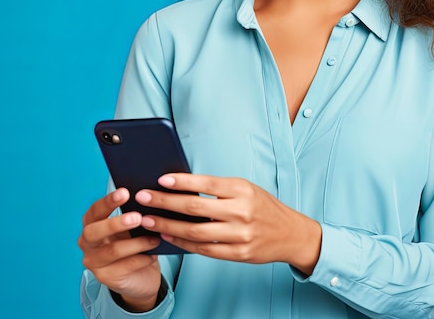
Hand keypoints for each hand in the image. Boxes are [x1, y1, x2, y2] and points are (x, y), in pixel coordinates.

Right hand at [78, 188, 163, 311]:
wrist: (142, 275)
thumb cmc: (136, 242)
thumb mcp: (134, 227)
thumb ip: (135, 213)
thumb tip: (148, 196)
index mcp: (92, 224)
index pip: (95, 211)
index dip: (108, 201)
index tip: (125, 192)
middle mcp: (87, 243)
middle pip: (94, 231)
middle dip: (115, 223)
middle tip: (137, 217)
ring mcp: (94, 262)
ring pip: (113, 250)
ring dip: (137, 243)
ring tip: (155, 238)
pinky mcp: (105, 278)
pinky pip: (125, 266)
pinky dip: (143, 258)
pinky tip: (154, 254)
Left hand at [136, 174, 321, 274]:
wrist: (290, 233)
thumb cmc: (262, 206)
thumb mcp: (245, 189)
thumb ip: (218, 189)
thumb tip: (181, 186)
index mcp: (242, 189)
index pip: (206, 183)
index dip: (182, 181)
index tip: (160, 179)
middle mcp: (241, 211)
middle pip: (195, 208)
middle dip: (165, 202)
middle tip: (142, 198)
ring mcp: (240, 235)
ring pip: (196, 232)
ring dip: (168, 226)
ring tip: (149, 220)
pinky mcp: (238, 254)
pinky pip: (204, 250)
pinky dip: (184, 244)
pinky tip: (169, 237)